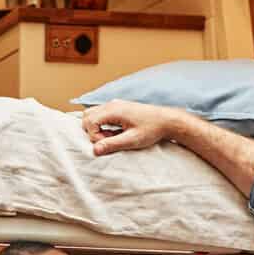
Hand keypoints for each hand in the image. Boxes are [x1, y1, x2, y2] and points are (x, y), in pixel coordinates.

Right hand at [81, 100, 197, 155]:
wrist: (167, 120)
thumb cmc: (152, 129)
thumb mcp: (132, 140)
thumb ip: (112, 144)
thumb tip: (95, 150)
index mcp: (114, 110)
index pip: (89, 122)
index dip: (95, 136)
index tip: (108, 143)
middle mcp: (112, 104)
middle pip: (87, 116)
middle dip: (93, 131)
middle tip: (110, 139)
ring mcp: (114, 105)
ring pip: (93, 115)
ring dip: (98, 128)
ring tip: (114, 136)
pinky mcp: (118, 108)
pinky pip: (102, 115)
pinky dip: (104, 125)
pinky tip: (117, 132)